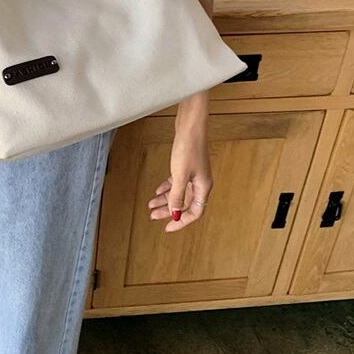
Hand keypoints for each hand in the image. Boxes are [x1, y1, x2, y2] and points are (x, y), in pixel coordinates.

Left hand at [147, 91, 212, 232]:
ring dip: (165, 199)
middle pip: (184, 203)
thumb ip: (177, 195)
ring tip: (150, 205)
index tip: (167, 227)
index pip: (194, 212)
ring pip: (178, 192)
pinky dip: (167, 187)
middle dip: (168, 211)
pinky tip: (157, 190)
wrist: (190, 125)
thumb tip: (174, 214)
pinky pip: (177, 182)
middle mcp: (200, 182)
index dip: (181, 221)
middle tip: (153, 216)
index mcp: (203, 187)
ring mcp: (194, 173)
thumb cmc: (188, 148)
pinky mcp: (186, 165)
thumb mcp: (180, 174)